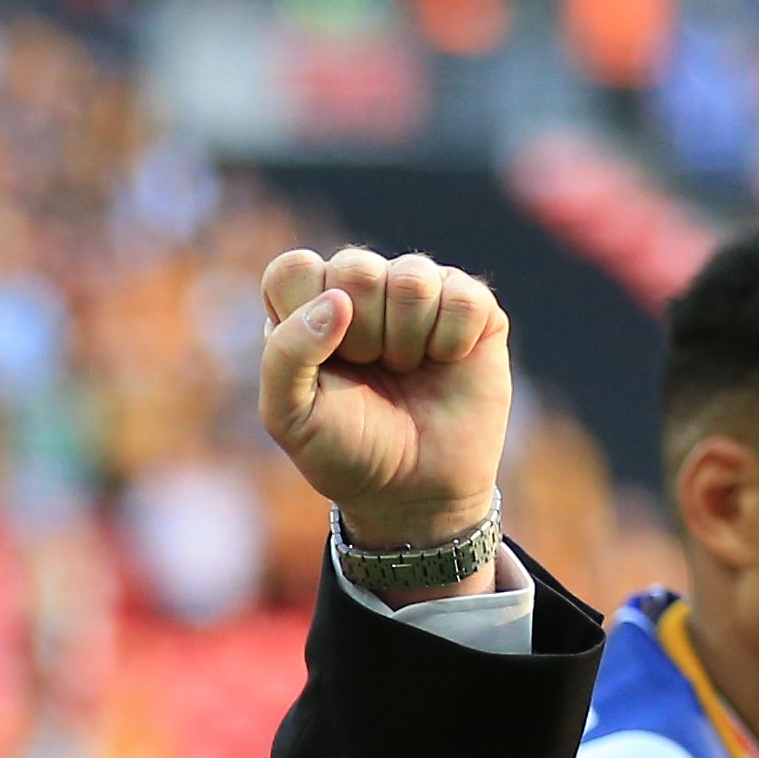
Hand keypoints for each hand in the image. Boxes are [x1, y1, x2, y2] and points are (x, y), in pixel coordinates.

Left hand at [255, 245, 514, 555]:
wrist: (412, 490)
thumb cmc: (344, 450)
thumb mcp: (289, 416)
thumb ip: (285, 356)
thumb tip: (338, 300)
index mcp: (307, 308)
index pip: (296, 267)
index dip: (307, 314)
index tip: (322, 364)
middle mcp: (362, 290)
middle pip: (356, 267)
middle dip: (360, 334)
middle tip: (368, 370)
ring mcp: (420, 293)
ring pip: (412, 277)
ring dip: (407, 340)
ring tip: (405, 370)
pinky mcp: (473, 306)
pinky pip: (464, 295)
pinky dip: (451, 341)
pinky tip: (445, 362)